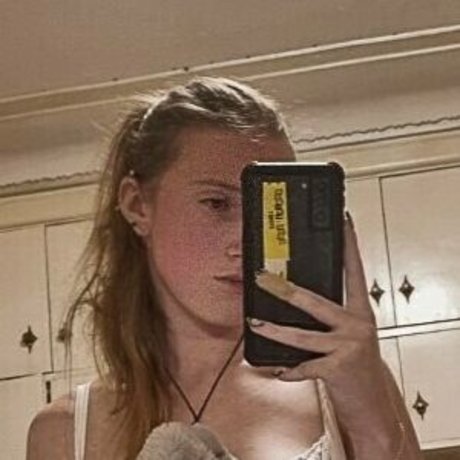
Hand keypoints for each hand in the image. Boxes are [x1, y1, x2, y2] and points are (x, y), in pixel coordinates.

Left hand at [248, 214, 401, 456]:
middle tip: (262, 277)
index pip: (354, 270)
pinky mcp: (338, 369)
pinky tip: (278, 369)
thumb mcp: (350, 334)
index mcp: (359, 311)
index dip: (349, 245)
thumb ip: (331, 316)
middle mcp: (356, 325)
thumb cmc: (356, 363)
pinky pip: (305, 367)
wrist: (373, 402)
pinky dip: (289, 370)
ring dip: (274, 330)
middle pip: (315, 301)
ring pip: (303, 336)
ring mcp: (348, 347)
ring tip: (254, 323)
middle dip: (284, 289)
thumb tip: (296, 296)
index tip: (343, 221)